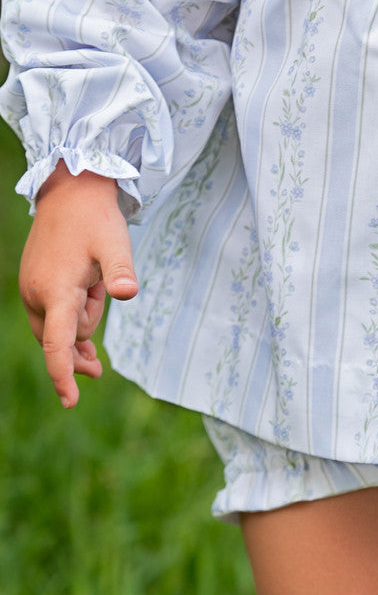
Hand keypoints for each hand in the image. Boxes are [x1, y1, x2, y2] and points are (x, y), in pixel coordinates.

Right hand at [19, 161, 137, 407]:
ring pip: (58, 327)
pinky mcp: (34, 284)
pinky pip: (51, 316)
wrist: (71, 192)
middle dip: (83, 344)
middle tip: (105, 331)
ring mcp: (32, 290)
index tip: (70, 401)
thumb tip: (129, 293)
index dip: (63, 374)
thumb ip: (120, 271)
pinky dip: (69, 323)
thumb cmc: (96, 220)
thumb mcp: (115, 243)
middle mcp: (37, 296)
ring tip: (95, 286)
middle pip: (62, 339)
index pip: (57, 343)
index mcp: (56, 291)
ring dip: (80, 321)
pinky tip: (85, 338)